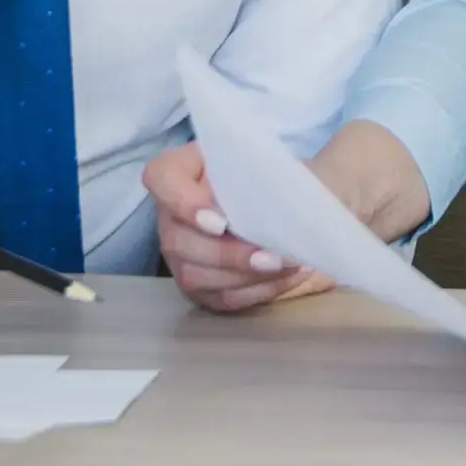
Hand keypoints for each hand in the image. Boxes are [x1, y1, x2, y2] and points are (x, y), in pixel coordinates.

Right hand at [147, 120, 432, 315]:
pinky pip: (220, 298)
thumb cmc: (288, 179)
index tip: (220, 221)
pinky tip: (289, 277)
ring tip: (290, 266)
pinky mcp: (203, 286)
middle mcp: (173, 214)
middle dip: (227, 254)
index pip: (160, 178)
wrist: (305, 208)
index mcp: (185, 170)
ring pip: (195, 275)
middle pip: (177, 239)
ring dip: (245, 277)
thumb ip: (274, 180)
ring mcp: (183, 254)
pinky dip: (257, 291)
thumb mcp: (284, 168)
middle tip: (272, 256)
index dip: (182, 201)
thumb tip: (279, 213)